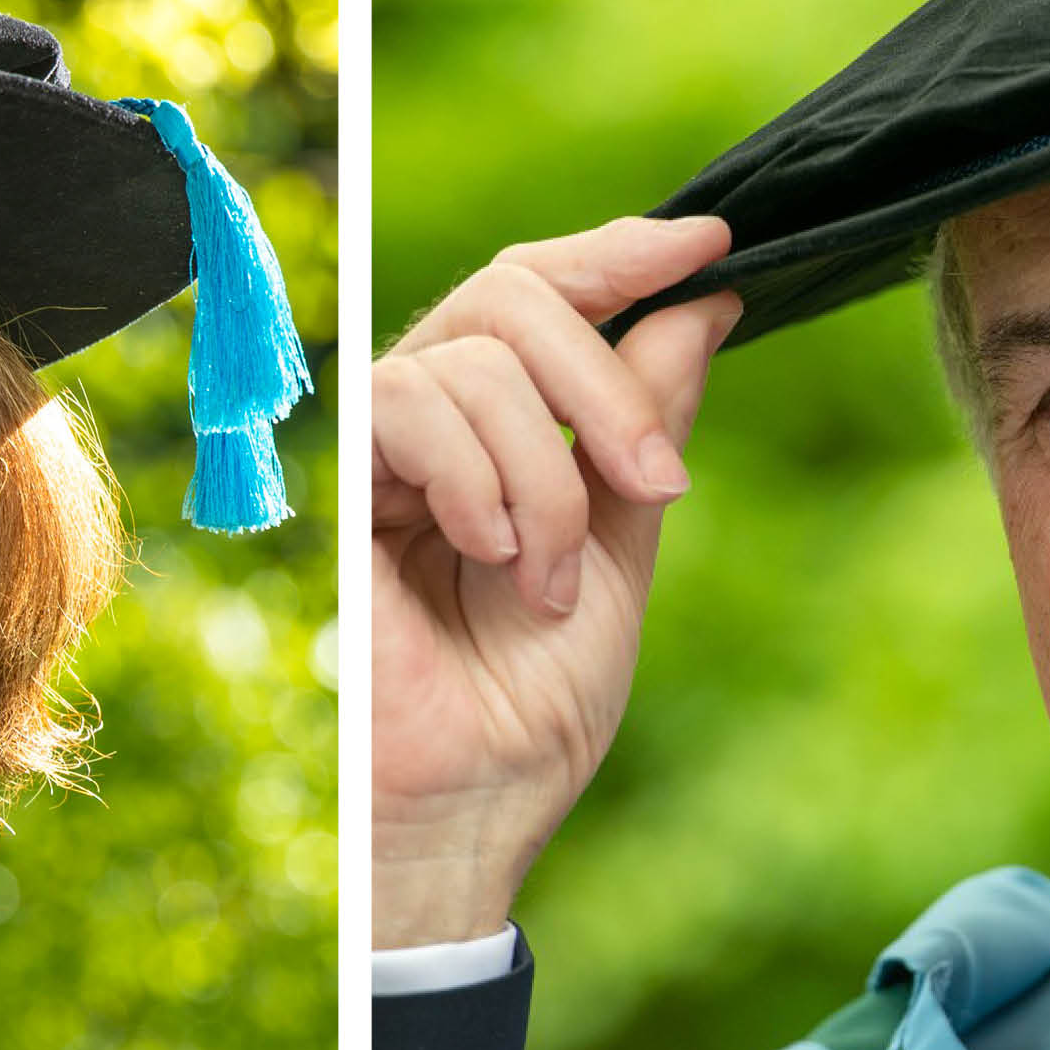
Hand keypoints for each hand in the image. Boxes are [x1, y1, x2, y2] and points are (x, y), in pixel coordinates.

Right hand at [369, 215, 743, 946]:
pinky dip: (476, 477)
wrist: (475, 802)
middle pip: (515, 294)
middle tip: (657, 479)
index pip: (545, 293)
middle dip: (604, 380)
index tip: (712, 247)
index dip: (622, 253)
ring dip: (543, 472)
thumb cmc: (535, 703)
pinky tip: (491, 555)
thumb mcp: (626, 540)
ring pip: (475, 356)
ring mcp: (382, 451)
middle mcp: (435, 423)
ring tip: (548, 581)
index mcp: (502, 429)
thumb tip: (701, 305)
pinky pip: (411, 403)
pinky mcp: (336, 485)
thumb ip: (646, 424)